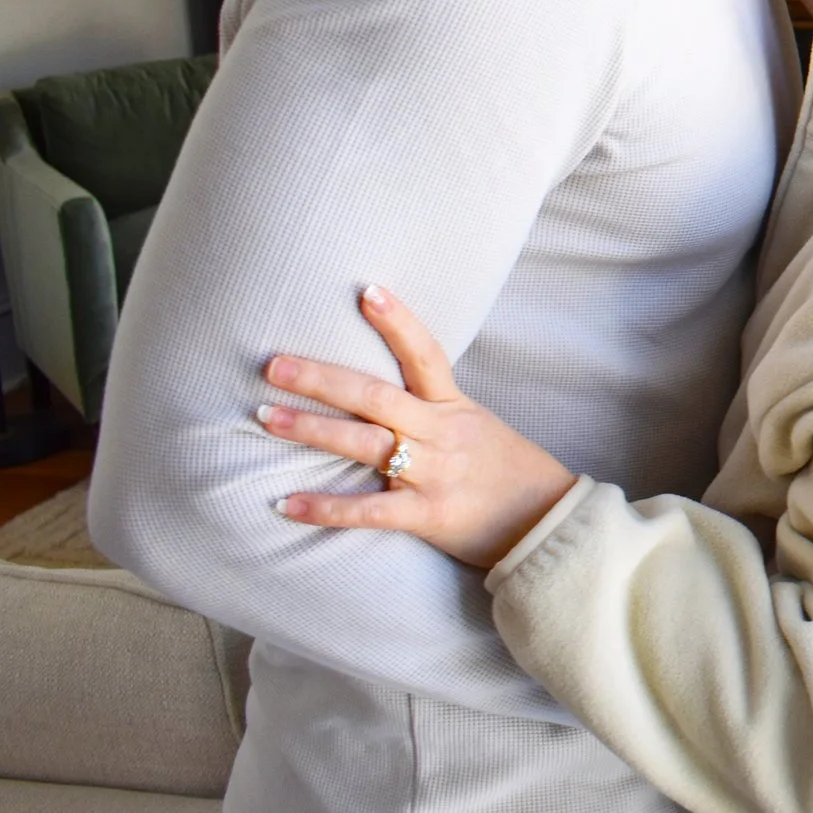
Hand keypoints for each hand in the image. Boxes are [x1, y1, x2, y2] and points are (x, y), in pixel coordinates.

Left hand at [260, 285, 580, 568]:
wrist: (547, 521)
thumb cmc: (505, 470)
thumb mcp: (476, 426)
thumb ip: (432, 410)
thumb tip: (378, 393)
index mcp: (455, 406)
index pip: (426, 354)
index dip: (398, 322)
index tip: (366, 291)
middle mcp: (443, 433)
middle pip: (376, 397)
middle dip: (321, 379)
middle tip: (274, 364)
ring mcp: (436, 473)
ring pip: (366, 445)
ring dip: (312, 429)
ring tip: (266, 416)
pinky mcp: (430, 515)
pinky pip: (370, 511)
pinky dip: (326, 508)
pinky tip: (286, 504)